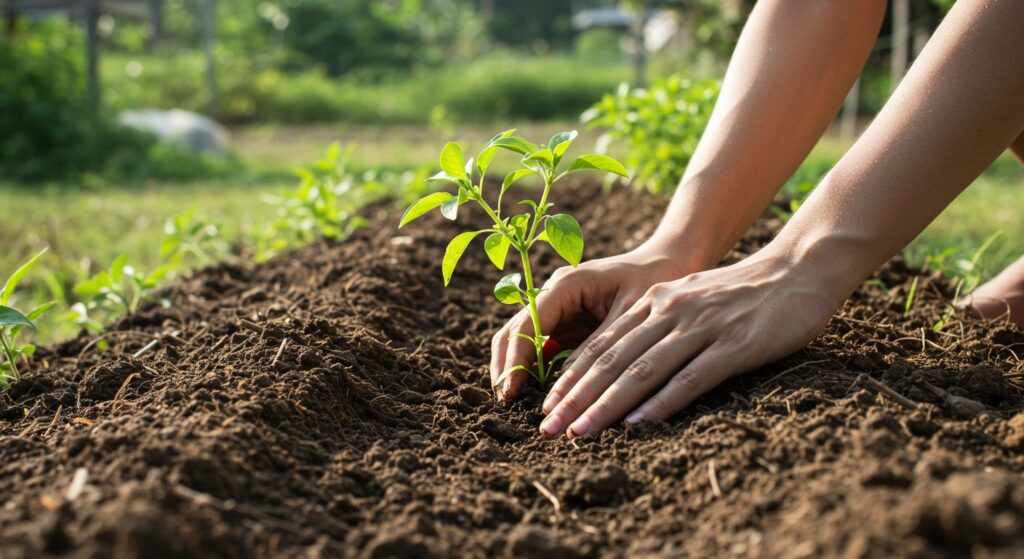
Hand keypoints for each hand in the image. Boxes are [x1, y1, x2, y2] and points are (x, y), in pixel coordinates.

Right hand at [490, 242, 705, 402]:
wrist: (669, 263)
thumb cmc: (653, 281)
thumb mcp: (631, 313)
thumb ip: (600, 346)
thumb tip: (566, 383)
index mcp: (565, 284)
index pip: (526, 325)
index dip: (515, 360)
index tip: (510, 392)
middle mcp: (553, 295)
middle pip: (513, 332)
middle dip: (506, 367)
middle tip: (505, 402)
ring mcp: (557, 310)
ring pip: (522, 342)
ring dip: (517, 371)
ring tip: (514, 404)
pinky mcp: (567, 324)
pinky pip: (542, 350)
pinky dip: (536, 372)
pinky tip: (540, 396)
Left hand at [538, 247, 844, 437]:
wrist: (800, 269)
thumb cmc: (745, 293)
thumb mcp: (691, 298)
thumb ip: (658, 323)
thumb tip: (626, 361)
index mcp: (655, 302)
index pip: (602, 346)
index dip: (570, 378)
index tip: (546, 408)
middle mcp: (669, 312)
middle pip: (611, 361)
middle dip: (575, 398)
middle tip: (547, 429)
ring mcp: (701, 327)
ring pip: (641, 371)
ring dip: (605, 405)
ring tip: (578, 433)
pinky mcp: (733, 345)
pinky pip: (690, 378)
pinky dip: (661, 402)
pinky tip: (637, 424)